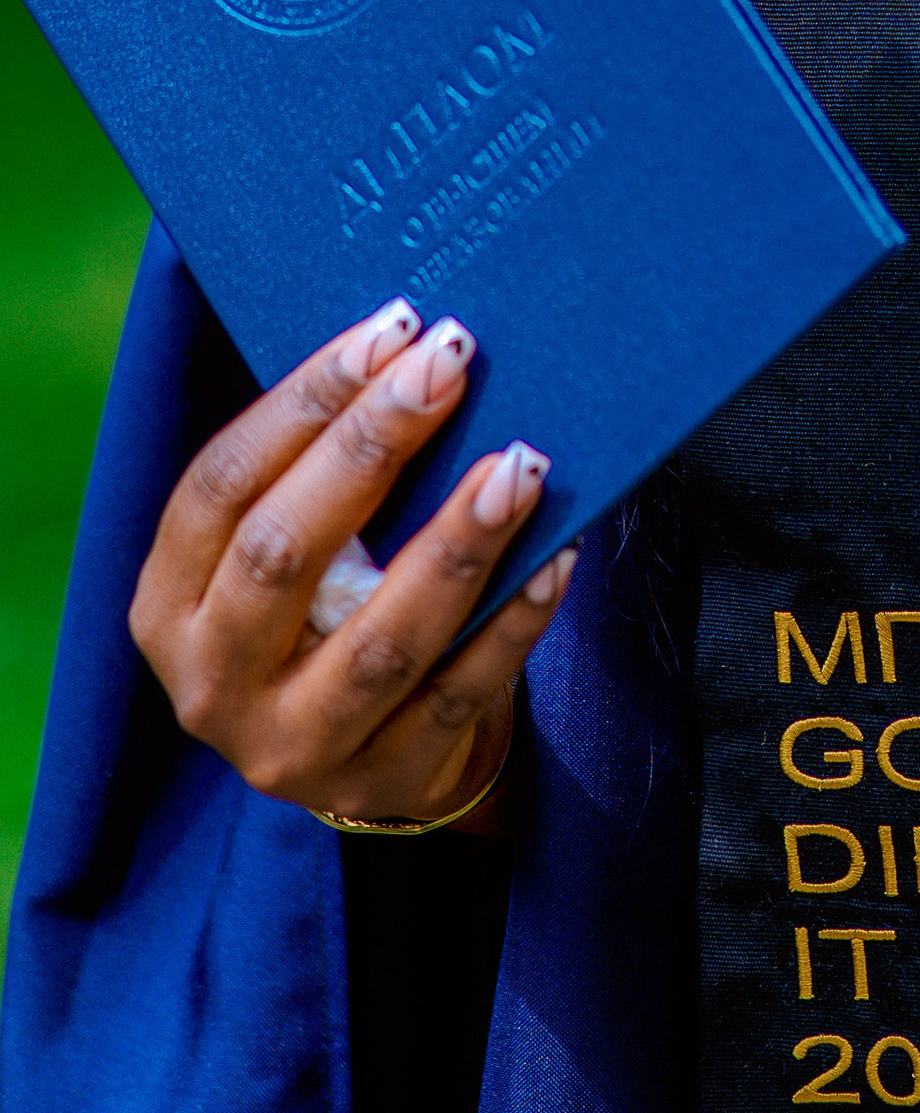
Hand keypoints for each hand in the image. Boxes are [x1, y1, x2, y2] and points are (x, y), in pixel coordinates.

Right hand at [129, 295, 574, 828]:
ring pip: (381, 640)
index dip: (302, 402)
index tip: (389, 329)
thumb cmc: (331, 613)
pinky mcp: (386, 782)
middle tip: (451, 363)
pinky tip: (557, 555)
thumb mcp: (291, 557)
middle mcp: (214, 684)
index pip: (219, 487)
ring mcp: (297, 748)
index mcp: (169, 607)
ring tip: (520, 465)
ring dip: (456, 543)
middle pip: (283, 554)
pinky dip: (514, 620)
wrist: (376, 759)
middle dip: (370, 448)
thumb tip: (415, 349)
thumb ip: (318, 477)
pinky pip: (461, 692)